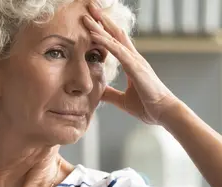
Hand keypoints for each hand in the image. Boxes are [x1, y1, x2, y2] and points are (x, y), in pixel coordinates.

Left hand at [83, 1, 179, 124]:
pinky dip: (106, 42)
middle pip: (116, 35)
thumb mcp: (123, 100)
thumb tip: (98, 92)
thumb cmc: (147, 106)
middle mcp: (134, 59)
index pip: (116, 43)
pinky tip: (94, 35)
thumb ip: (111, 94)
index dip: (104, 32)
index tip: (91, 23)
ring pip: (115, 40)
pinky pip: (118, 52)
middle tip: (89, 9)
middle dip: (101, 22)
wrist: (163, 113)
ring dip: (100, 27)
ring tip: (87, 16)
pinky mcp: (136, 68)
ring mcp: (136, 61)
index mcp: (132, 65)